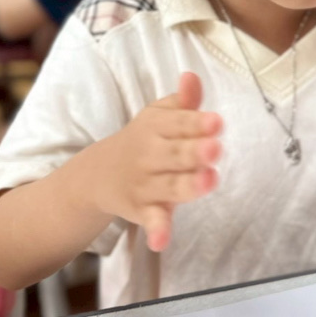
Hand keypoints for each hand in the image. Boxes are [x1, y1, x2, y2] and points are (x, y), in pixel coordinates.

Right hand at [84, 73, 222, 251]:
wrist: (99, 174)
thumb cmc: (145, 139)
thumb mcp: (159, 114)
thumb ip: (182, 101)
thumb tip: (192, 76)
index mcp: (156, 127)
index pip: (179, 123)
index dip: (197, 123)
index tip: (217, 121)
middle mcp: (150, 155)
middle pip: (176, 154)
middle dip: (195, 151)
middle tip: (215, 147)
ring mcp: (146, 185)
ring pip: (170, 186)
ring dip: (188, 185)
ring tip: (208, 180)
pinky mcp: (143, 211)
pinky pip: (151, 221)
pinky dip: (156, 231)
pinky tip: (161, 240)